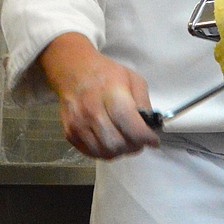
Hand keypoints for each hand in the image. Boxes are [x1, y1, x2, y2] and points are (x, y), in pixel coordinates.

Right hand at [38, 33, 159, 159]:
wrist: (73, 71)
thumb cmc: (107, 73)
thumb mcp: (133, 79)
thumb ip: (144, 103)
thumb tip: (149, 126)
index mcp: (112, 95)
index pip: (131, 126)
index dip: (145, 138)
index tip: (154, 141)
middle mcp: (92, 111)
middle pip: (117, 144)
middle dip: (134, 147)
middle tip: (139, 142)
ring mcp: (78, 124)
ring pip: (104, 152)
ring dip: (120, 152)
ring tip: (126, 142)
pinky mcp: (69, 133)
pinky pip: (91, 153)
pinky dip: (105, 152)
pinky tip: (111, 142)